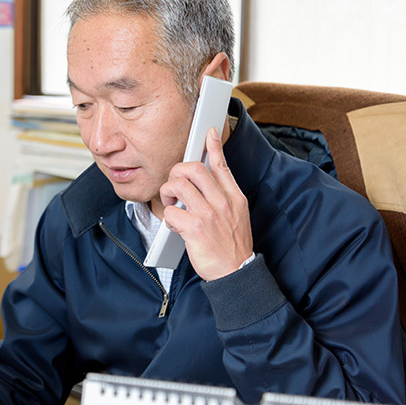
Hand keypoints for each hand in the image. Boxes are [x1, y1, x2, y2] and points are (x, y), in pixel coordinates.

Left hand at [159, 126, 253, 279]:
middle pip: (194, 169)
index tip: (208, 133)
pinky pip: (171, 212)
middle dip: (177, 171)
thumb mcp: (237, 214)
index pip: (222, 165)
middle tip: (174, 184)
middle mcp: (222, 202)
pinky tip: (174, 224)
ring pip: (178, 185)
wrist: (236, 272)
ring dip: (168, 193)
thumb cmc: (232, 244)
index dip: (213, 146)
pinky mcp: (195, 229)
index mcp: (233, 197)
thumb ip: (223, 196)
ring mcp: (209, 215)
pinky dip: (168, 217)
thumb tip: (208, 180)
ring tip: (171, 203)